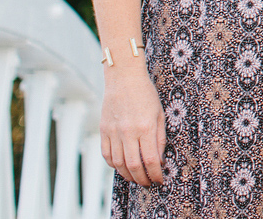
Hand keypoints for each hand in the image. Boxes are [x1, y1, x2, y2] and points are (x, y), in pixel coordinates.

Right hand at [99, 65, 166, 185]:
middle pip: (133, 166)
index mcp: (145, 127)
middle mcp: (128, 132)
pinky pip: (106, 155)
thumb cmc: (146, 94)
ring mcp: (113, 132)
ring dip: (127, 175)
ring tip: (136, 178)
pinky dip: (113, 165)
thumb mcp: (160, 114)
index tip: (159, 180)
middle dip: (142, 179)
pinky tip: (121, 167)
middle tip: (148, 183)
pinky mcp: (103, 131)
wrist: (124, 79)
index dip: (155, 174)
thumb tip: (159, 161)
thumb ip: (160, 138)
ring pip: (118, 164)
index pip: (150, 160)